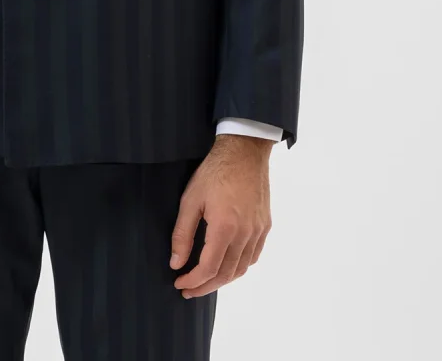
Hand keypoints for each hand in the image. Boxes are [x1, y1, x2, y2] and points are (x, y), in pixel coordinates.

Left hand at [169, 134, 272, 298]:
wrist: (244, 151)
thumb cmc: (214, 171)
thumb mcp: (190, 199)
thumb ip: (182, 233)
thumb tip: (176, 263)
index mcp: (225, 227)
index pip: (209, 268)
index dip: (193, 281)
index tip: (179, 283)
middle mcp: (245, 234)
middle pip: (226, 274)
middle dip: (205, 286)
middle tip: (188, 289)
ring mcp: (258, 231)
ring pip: (242, 268)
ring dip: (222, 280)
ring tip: (205, 281)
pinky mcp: (265, 225)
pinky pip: (253, 256)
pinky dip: (239, 266)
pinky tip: (227, 265)